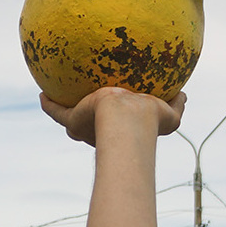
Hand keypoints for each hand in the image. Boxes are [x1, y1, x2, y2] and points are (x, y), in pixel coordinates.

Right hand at [40, 87, 184, 145]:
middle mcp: (100, 132)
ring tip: (57, 98)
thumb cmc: (149, 122)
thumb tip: (184, 94)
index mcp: (121, 130)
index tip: (113, 111)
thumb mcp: (169, 114)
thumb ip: (176, 105)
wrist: (127, 120)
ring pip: (71, 118)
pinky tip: (41, 95)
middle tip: (87, 104)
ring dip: (64, 111)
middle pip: (92, 124)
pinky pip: (55, 111)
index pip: (115, 126)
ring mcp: (85, 126)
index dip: (114, 120)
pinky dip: (48, 105)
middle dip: (88, 117)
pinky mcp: (73, 119)